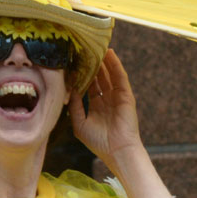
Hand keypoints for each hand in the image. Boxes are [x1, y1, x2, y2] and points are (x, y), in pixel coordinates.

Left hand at [69, 49, 142, 172]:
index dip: (82, 75)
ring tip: (97, 47)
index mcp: (97, 107)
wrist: (117, 150)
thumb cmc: (98, 142)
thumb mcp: (79, 123)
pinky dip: (116, 65)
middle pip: (100, 78)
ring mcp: (118, 97)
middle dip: (93, 65)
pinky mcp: (126, 95)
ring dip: (104, 61)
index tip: (73, 63)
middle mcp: (107, 100)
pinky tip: (110, 53)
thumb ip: (74, 106)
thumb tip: (70, 89)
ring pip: (109, 74)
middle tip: (84, 50)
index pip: (89, 86)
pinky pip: (120, 77)